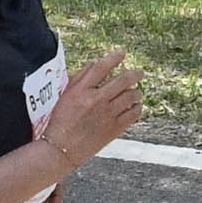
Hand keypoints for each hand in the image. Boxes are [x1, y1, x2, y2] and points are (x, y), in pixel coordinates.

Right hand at [43, 45, 146, 171]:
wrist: (62, 150)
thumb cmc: (61, 122)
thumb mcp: (65, 96)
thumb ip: (80, 79)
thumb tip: (96, 64)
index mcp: (81, 91)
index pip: (100, 68)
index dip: (114, 58)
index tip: (122, 53)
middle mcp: (95, 100)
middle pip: (122, 80)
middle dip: (135, 74)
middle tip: (140, 73)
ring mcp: (107, 115)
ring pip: (131, 96)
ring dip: (136, 92)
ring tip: (136, 93)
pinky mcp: (114, 129)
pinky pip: (133, 114)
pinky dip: (137, 108)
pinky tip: (135, 107)